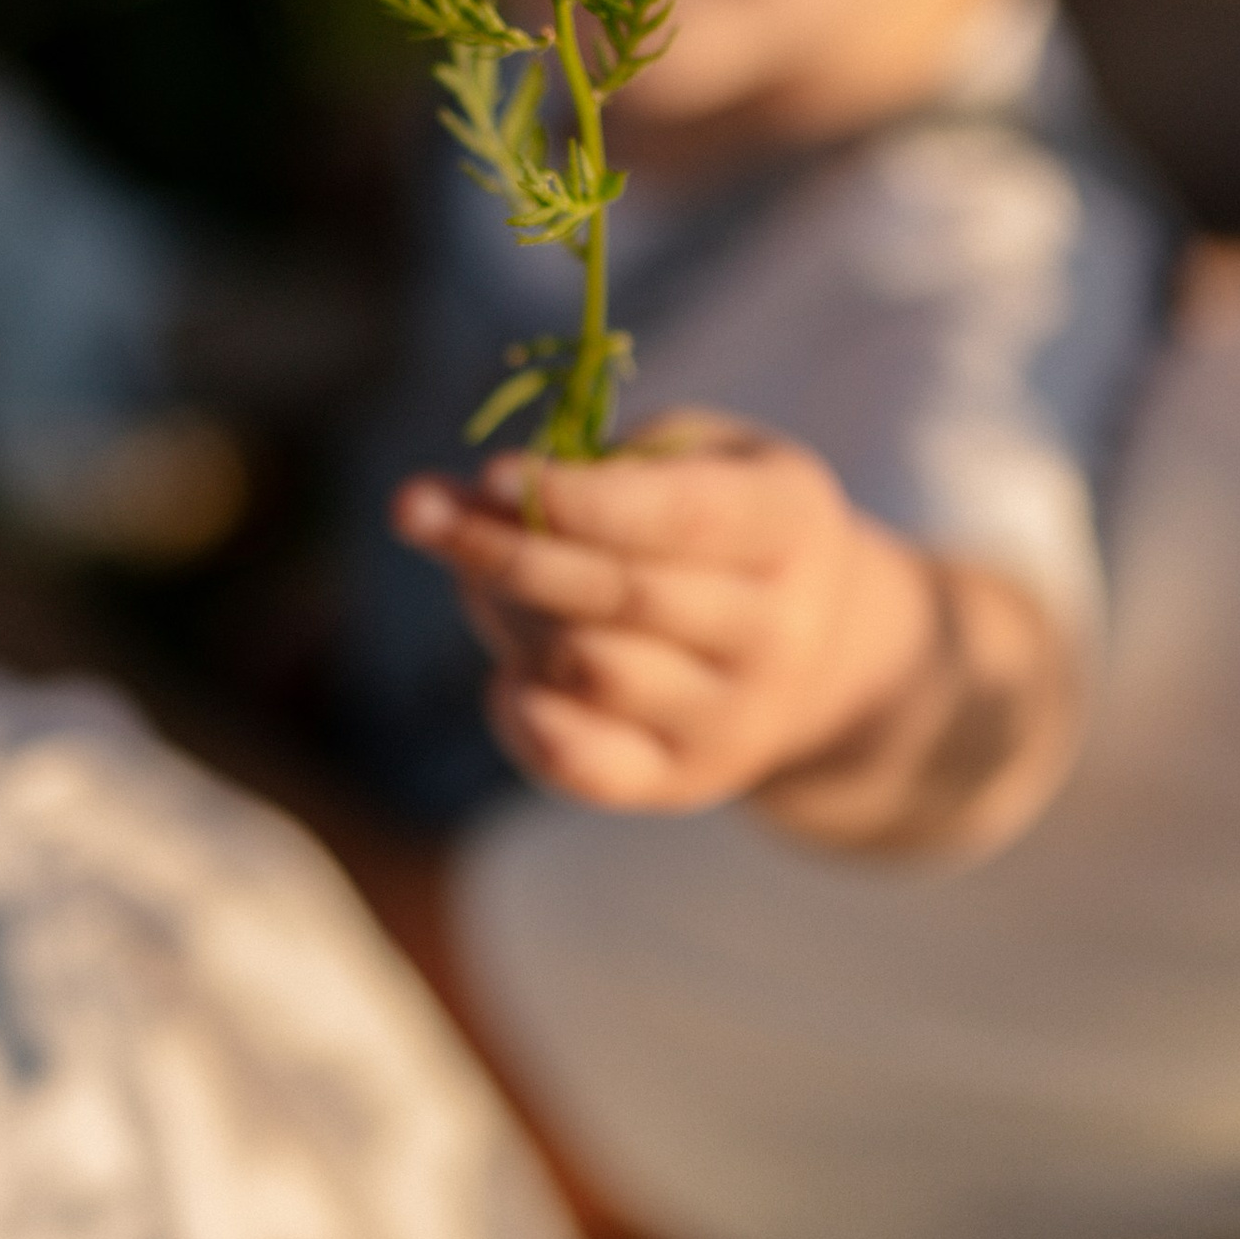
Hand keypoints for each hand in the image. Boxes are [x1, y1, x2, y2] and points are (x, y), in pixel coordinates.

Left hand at [391, 413, 944, 816]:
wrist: (821, 649)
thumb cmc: (723, 523)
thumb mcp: (690, 457)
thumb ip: (588, 463)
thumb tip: (447, 498)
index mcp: (791, 523)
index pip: (680, 517)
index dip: (576, 498)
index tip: (488, 471)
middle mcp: (780, 632)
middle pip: (624, 598)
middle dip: (505, 552)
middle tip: (418, 509)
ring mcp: (736, 719)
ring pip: (590, 671)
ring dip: (509, 618)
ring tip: (480, 580)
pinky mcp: (684, 781)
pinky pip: (583, 763)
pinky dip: (523, 714)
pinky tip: (506, 674)